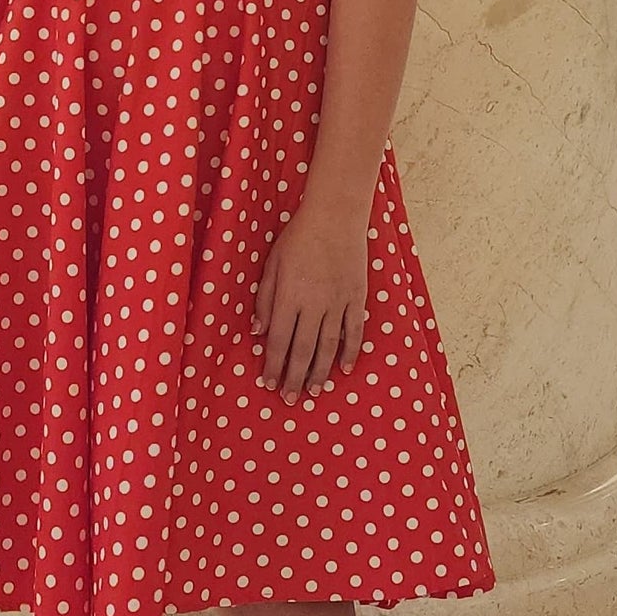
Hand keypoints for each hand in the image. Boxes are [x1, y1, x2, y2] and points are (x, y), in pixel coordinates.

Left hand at [253, 204, 368, 403]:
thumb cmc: (298, 237)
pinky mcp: (357, 297)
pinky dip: (350, 351)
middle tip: (290, 399)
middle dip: (294, 377)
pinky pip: (354, 331)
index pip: (279, 340)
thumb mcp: (272, 264)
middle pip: (302, 349)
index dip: (273, 365)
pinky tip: (344, 369)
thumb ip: (265, 299)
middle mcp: (314, 304)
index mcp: (289, 296)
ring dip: (319, 371)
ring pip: (328, 346)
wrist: (336, 215)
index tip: (269, 383)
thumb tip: (259, 332)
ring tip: (313, 390)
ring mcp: (338, 302)